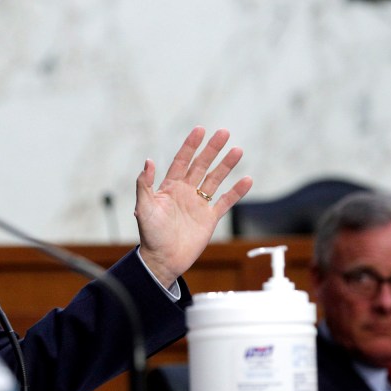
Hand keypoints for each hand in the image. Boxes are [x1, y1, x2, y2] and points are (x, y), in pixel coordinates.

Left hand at [135, 127, 252, 287]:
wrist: (163, 260)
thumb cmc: (150, 235)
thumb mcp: (144, 207)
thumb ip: (145, 185)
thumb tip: (148, 161)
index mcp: (169, 187)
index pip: (182, 161)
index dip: (190, 146)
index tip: (200, 130)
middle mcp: (185, 192)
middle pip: (201, 166)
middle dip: (212, 149)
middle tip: (224, 133)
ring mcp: (198, 204)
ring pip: (215, 180)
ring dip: (226, 165)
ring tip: (237, 150)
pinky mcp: (209, 218)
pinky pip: (225, 202)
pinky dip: (236, 192)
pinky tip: (247, 180)